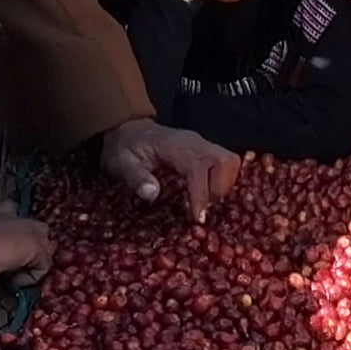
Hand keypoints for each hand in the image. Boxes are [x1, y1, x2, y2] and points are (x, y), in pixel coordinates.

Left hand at [100, 118, 242, 222]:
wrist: (127, 130)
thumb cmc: (124, 148)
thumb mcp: (121, 164)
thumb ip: (136, 178)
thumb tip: (153, 195)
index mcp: (175, 145)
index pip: (198, 167)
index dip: (201, 194)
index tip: (198, 219)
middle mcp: (195, 142)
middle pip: (225, 161)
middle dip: (219, 189)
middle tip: (201, 208)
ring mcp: (203, 145)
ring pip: (230, 162)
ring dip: (223, 186)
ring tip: (204, 202)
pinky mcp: (205, 151)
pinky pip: (225, 165)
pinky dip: (222, 182)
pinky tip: (207, 196)